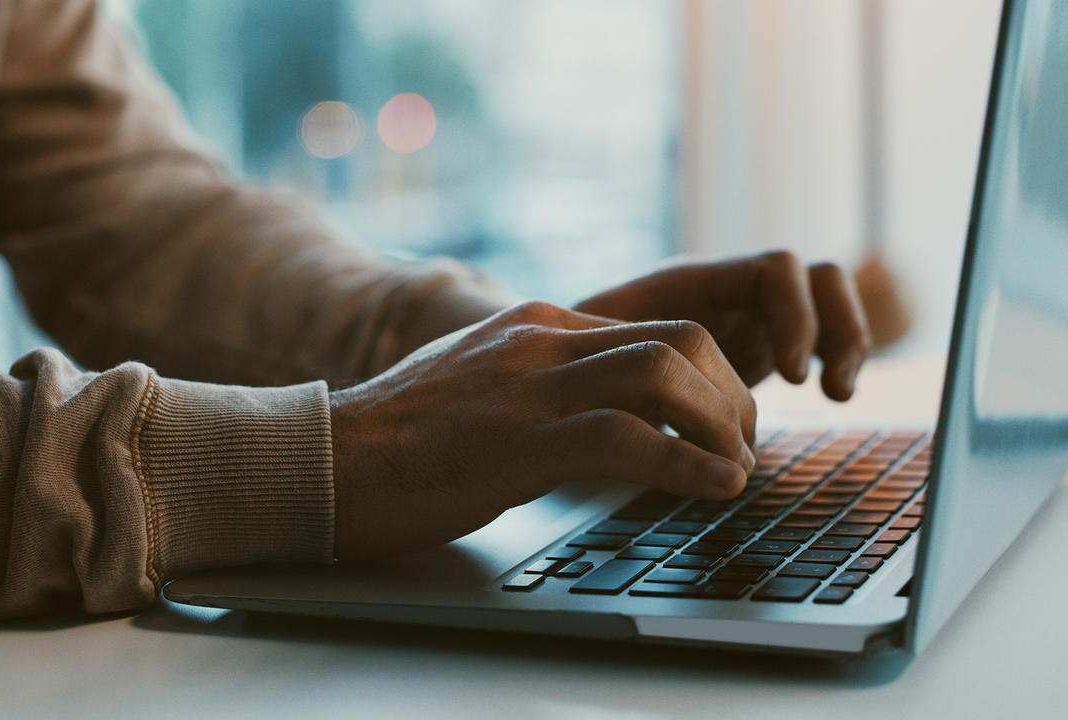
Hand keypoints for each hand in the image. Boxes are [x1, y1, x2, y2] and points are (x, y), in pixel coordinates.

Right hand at [329, 301, 755, 558]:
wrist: (326, 459)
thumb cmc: (403, 438)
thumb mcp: (486, 385)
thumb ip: (545, 381)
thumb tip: (607, 411)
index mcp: (539, 324)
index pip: (658, 327)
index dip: (712, 376)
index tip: (726, 424)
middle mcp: (542, 341)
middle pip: (680, 338)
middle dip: (731, 395)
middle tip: (741, 447)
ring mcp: (530, 386)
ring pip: (665, 374)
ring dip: (722, 425)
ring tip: (737, 469)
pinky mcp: (519, 440)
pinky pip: (628, 438)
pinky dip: (688, 464)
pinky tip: (716, 487)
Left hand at [574, 251, 871, 400]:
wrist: (562, 364)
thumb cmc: (568, 355)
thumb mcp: (590, 353)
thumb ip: (619, 356)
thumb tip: (638, 382)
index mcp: (692, 281)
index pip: (774, 270)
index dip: (794, 316)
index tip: (792, 376)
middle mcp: (729, 290)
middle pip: (815, 277)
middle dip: (834, 327)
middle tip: (821, 389)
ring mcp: (747, 315)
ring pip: (826, 301)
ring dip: (846, 340)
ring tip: (837, 394)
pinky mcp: (757, 346)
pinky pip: (819, 335)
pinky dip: (835, 358)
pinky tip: (831, 396)